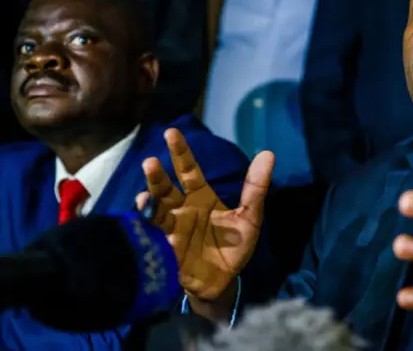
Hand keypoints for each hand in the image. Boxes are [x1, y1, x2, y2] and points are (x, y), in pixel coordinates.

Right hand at [135, 128, 273, 299]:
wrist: (224, 280)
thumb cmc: (235, 246)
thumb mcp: (251, 216)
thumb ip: (255, 187)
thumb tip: (268, 153)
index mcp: (201, 196)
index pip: (188, 169)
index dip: (180, 152)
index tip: (171, 132)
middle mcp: (183, 208)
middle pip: (167, 187)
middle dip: (157, 175)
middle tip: (150, 162)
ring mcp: (174, 227)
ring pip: (157, 209)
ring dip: (150, 200)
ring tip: (144, 196)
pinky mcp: (170, 247)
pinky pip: (158, 235)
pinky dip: (152, 227)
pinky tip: (148, 217)